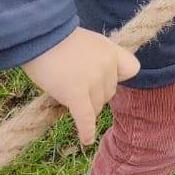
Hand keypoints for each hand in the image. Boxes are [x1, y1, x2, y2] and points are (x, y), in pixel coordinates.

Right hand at [23, 28, 139, 145]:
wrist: (42, 35)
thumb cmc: (60, 40)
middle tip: (73, 85)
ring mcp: (93, 80)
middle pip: (108, 94)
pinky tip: (86, 139)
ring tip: (66, 95)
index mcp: (112, 51)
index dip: (119, 77)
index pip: (132, 69)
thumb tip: (99, 81)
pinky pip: (86, 118)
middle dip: (94, 95)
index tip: (104, 80)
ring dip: (84, 108)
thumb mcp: (90, 43)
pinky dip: (86, 131)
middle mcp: (107, 65)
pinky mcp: (76, 93)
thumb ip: (99, 60)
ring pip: (96, 108)